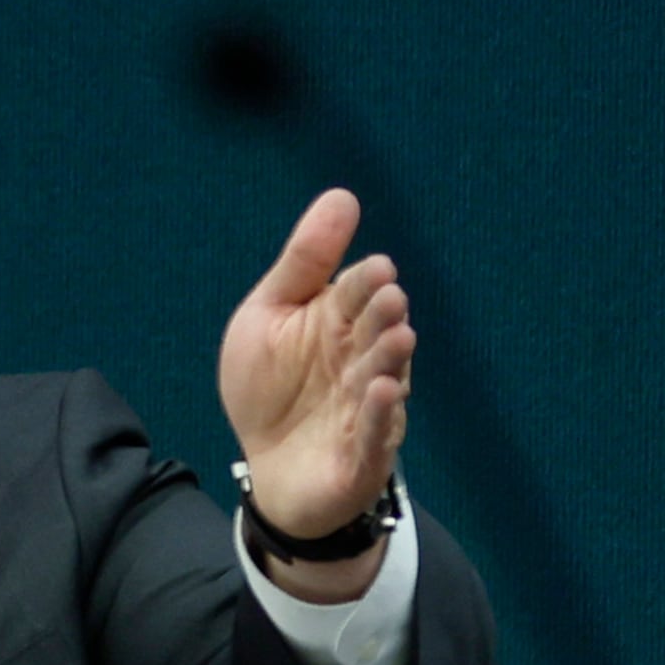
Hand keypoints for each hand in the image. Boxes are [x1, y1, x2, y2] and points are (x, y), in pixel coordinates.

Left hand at [219, 188, 410, 544]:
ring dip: (389, 360)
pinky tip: (382, 392)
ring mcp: (366, 409)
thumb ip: (304, 262)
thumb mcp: (270, 316)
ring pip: (382, 380)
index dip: (365, 283)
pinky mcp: (363, 455)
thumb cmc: (270, 386)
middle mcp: (361, 362)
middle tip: (389, 298)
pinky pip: (375, 434)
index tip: (376, 268)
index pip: (356, 296)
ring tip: (397, 338)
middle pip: (375, 334)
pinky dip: (380, 415)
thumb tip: (342, 196)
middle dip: (382, 316)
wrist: (267, 468)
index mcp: (340, 324)